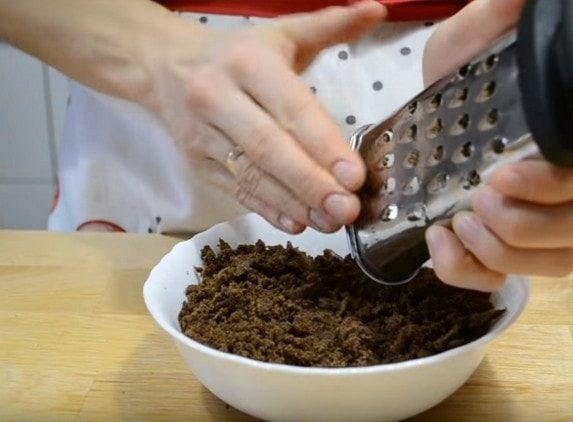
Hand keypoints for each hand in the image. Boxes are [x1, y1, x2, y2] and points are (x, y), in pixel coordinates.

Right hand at [148, 2, 385, 233]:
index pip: (292, 109)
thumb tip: (376, 10)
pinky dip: (266, 209)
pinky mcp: (196, 163)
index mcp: (249, 63)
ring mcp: (202, 135)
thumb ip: (331, 25)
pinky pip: (234, 190)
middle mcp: (219, 98)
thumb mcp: (282, 34)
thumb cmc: (237, 53)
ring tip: (330, 223)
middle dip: (310, 182)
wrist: (163, 64)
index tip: (355, 176)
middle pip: (269, 148)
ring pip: (251, 175)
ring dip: (293, 203)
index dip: (323, 145)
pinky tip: (296, 223)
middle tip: (347, 210)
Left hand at [422, 0, 572, 290]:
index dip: (562, 182)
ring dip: (506, 252)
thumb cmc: (450, 86)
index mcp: (567, 142)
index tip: (503, 173)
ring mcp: (535, 230)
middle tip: (480, 198)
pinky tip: (438, 241)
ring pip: (560, 263)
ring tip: (458, 220)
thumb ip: (499, 18)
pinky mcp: (498, 256)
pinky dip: (470, 273)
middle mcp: (565, 192)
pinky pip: (503, 283)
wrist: (411, 129)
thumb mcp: (465, 45)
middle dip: (532, 223)